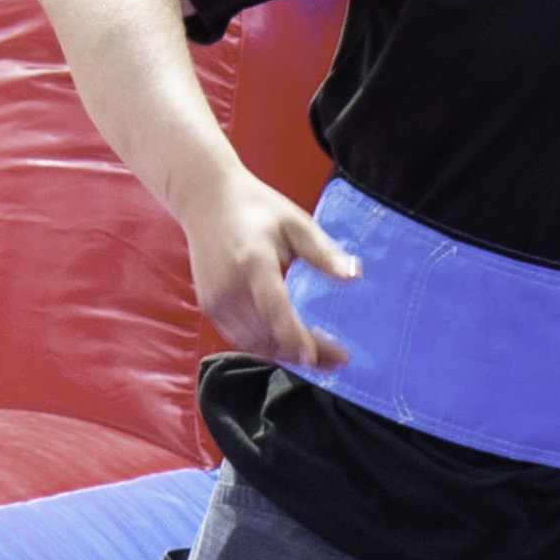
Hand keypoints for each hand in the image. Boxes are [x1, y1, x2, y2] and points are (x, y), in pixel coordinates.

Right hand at [186, 171, 360, 369]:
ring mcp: (216, 300)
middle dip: (305, 353)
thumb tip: (354, 275)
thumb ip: (323, 253)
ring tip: (323, 360)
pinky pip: (241, 339)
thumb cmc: (256, 208)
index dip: (296, 338)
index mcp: (253, 262)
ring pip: (255, 344)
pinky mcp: (210, 307)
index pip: (275, 310)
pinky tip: (292, 349)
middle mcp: (230, 287)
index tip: (322, 357)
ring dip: (288, 356)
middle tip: (340, 360)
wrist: (205, 199)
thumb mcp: (295, 223)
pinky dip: (267, 349)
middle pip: (268, 334)